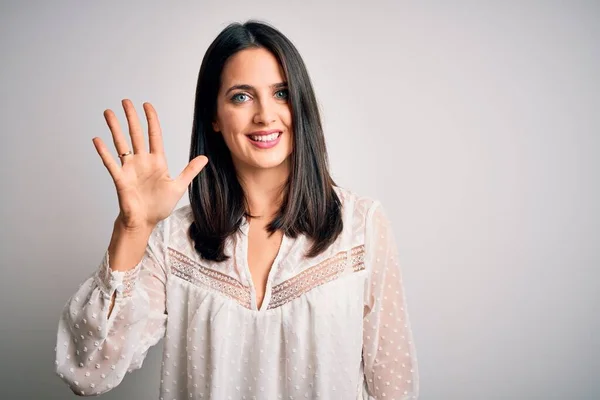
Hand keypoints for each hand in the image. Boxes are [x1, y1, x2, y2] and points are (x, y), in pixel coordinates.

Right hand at [92, 99, 207, 230]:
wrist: (145, 222)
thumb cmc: (159, 206)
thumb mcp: (179, 186)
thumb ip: (190, 170)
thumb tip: (205, 158)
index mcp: (157, 161)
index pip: (154, 135)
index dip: (151, 120)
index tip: (147, 105)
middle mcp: (142, 161)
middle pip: (136, 135)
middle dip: (131, 118)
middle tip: (126, 101)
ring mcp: (130, 168)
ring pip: (121, 144)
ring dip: (115, 128)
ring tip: (108, 113)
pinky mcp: (120, 179)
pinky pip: (111, 163)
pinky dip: (104, 151)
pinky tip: (97, 139)